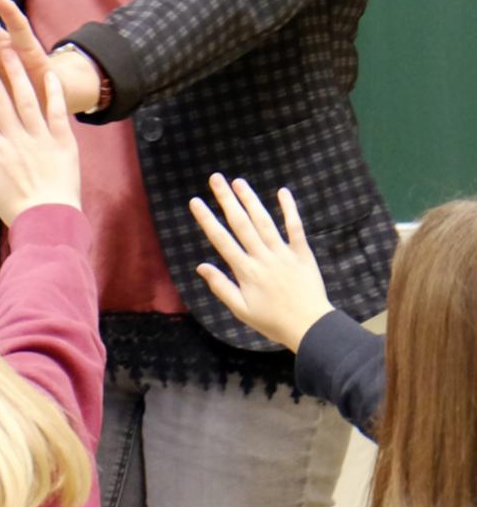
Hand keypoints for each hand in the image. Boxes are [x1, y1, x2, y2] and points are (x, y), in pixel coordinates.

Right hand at [0, 43, 79, 223]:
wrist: (49, 221)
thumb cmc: (14, 206)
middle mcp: (15, 139)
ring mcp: (40, 139)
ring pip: (25, 99)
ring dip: (15, 73)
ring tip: (7, 50)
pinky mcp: (63, 141)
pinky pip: (57, 112)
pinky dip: (53, 92)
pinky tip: (47, 72)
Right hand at [190, 176, 333, 350]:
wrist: (310, 326)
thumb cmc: (272, 321)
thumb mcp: (241, 310)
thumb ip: (221, 286)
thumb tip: (201, 266)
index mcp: (245, 271)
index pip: (221, 240)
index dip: (207, 219)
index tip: (196, 202)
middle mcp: (262, 256)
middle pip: (241, 224)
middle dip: (227, 200)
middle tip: (216, 179)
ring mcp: (283, 253)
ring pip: (264, 221)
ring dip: (251, 200)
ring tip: (239, 182)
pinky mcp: (302, 253)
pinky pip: (295, 228)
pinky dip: (289, 209)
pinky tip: (283, 192)